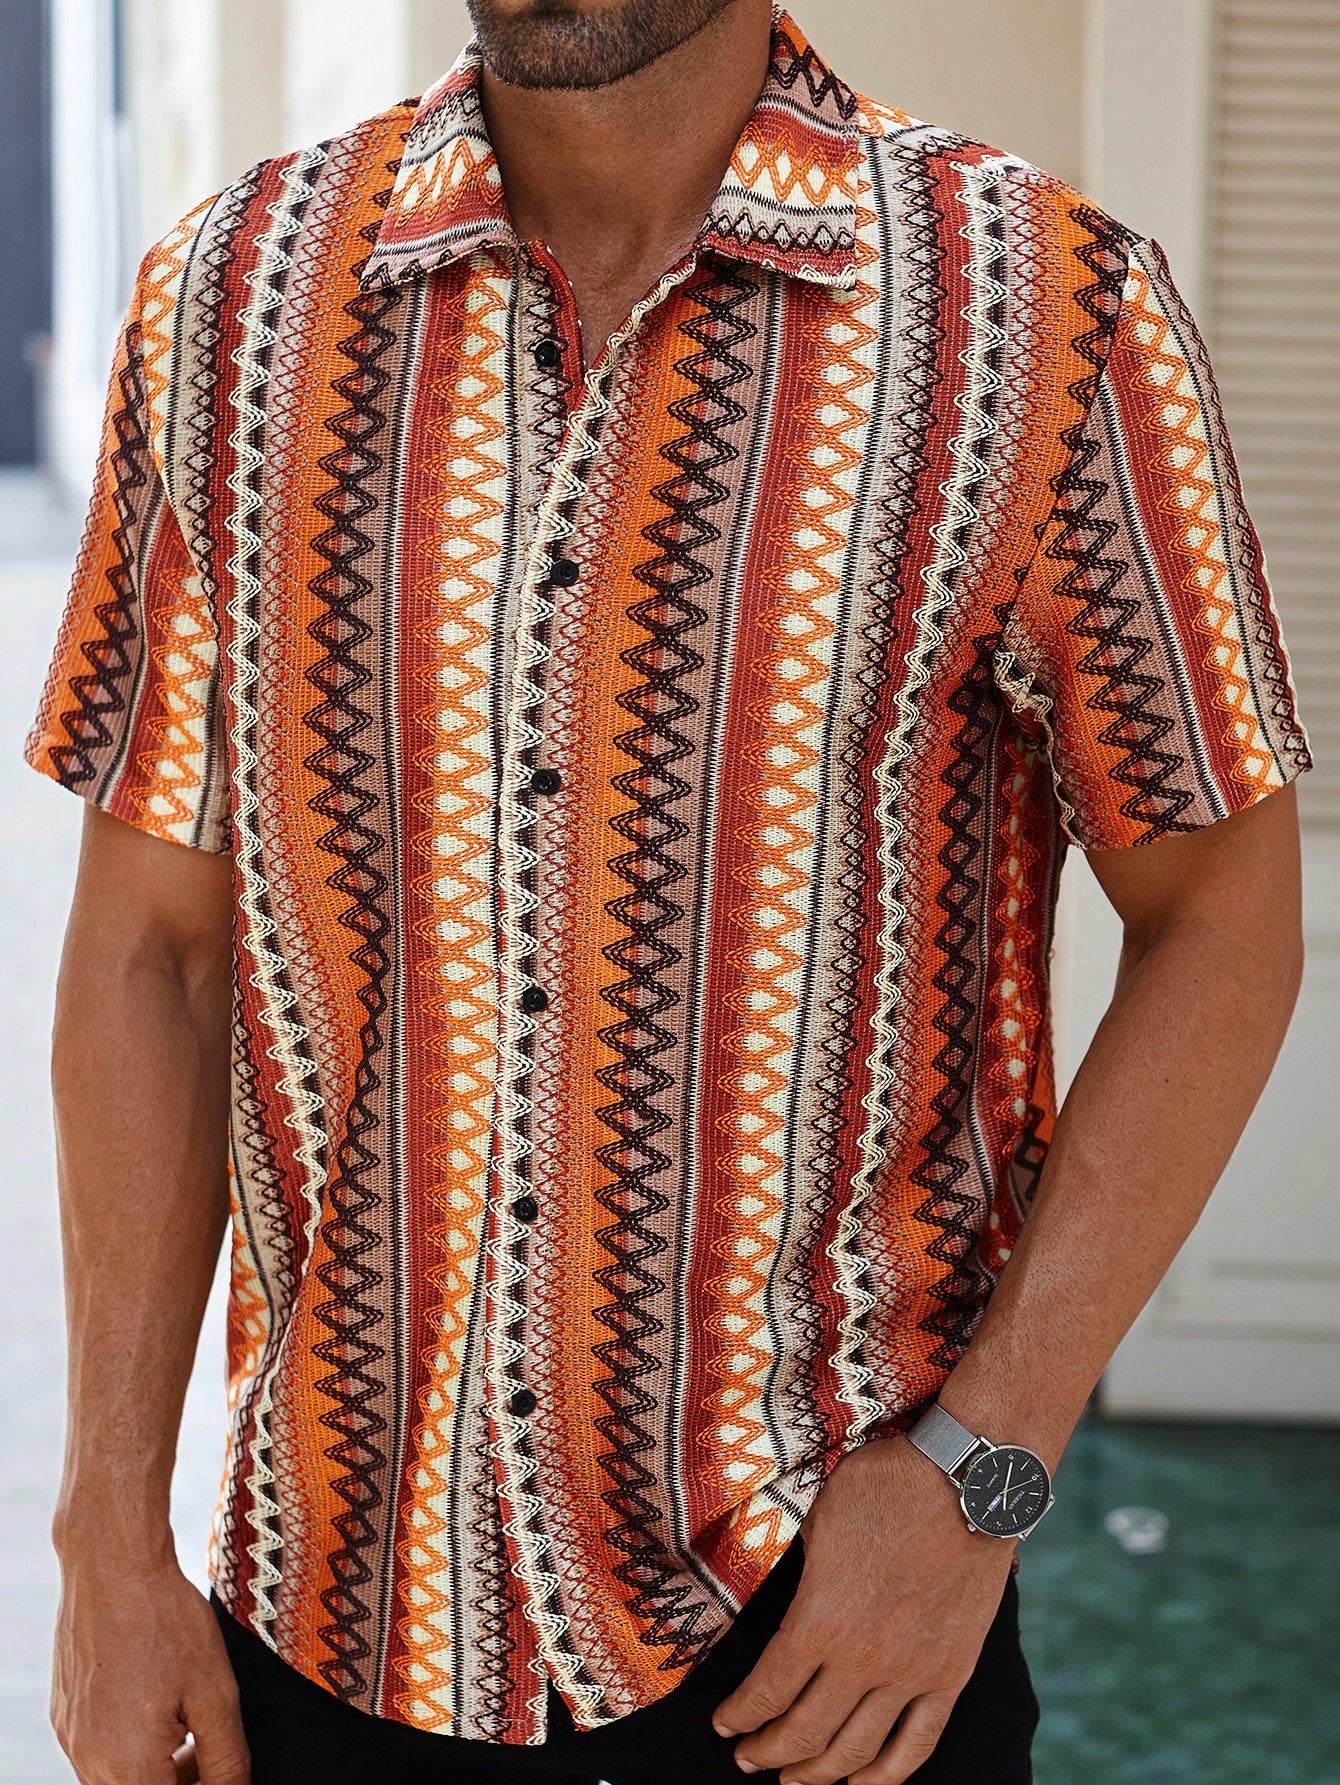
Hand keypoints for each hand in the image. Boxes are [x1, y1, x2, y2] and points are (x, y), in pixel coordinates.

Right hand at [51, 1551, 249, 1783]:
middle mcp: (89, 1763)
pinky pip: (99, 1750)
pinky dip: (130, 1743)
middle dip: (181, 1782)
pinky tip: (154, 1699)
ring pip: (118, 1778)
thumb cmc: (167, 1624)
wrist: (113, 1567)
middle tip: (209, 1748)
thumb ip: (226, 1759)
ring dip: (155, 1768)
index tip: (221, 1764)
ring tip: (187, 1722)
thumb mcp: (215, 1694)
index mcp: (128, 1767)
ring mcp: (71, 1739)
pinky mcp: (64, 1714)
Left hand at [711, 1436, 1014, 1783]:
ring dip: (818, 1773)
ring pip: (855, 1749)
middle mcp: (862, 1659)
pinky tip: (862, 1783)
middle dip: (768, 1752)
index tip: (724, 1725)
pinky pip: (917, 1743)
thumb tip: (796, 1591)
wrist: (968, 1483)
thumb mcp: (820, 1516)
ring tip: (793, 1780)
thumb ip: (804, 1570)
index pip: (768, 1689)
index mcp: (820, 1618)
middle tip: (747, 1759)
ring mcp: (911, 1673)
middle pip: (804, 1731)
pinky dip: (886, 1774)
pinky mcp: (951, 1675)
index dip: (740, 1714)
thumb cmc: (887, 1486)